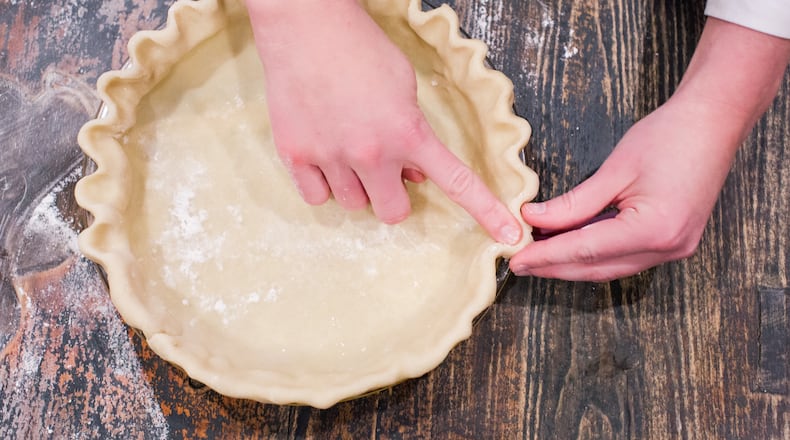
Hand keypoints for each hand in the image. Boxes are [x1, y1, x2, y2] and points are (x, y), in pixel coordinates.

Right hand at [246, 0, 521, 244]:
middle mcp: (372, 154)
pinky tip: (322, 152)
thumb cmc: (361, 48)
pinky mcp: (296, 155)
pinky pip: (316, 197)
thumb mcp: (404, 86)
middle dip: (391, 195)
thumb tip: (412, 177)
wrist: (306, 24)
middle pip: (392, 212)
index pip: (456, 182)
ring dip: (356, 186)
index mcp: (409, 133)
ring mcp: (331, 157)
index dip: (486, 212)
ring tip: (346, 147)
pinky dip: (322, 183)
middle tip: (382, 169)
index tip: (509, 236)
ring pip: (353, 204)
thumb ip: (413, 134)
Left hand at [508, 97, 739, 280]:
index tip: (516, 259)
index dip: (546, 257)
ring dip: (573, 263)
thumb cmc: (668, 137)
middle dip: (555, 267)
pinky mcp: (675, 242)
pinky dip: (596, 254)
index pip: (585, 251)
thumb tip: (533, 219)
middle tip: (520, 263)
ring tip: (538, 255)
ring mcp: (675, 249)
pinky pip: (626, 257)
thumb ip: (572, 204)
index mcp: (653, 230)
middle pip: (597, 268)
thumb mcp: (613, 170)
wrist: (714, 122)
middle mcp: (667, 248)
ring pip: (610, 267)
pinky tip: (571, 247)